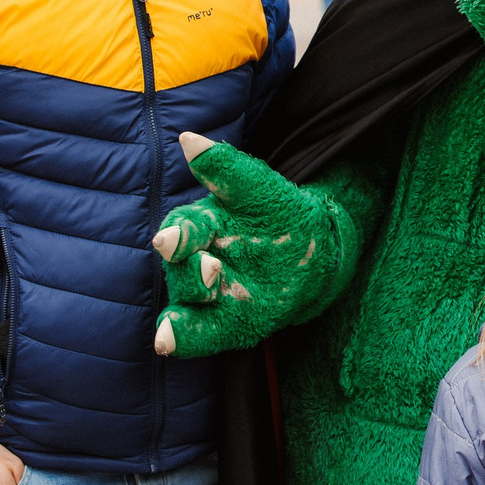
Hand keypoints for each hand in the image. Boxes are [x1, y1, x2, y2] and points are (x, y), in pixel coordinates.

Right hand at [152, 136, 363, 358]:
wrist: (316, 252)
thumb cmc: (281, 213)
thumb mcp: (262, 189)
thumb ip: (228, 168)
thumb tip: (188, 140)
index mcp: (203, 222)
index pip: (185, 227)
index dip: (180, 234)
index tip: (172, 242)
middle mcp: (196, 258)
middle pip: (181, 269)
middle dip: (188, 274)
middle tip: (210, 271)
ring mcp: (207, 294)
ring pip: (183, 304)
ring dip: (178, 316)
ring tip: (174, 328)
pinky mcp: (219, 322)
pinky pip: (195, 334)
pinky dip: (181, 339)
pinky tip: (167, 343)